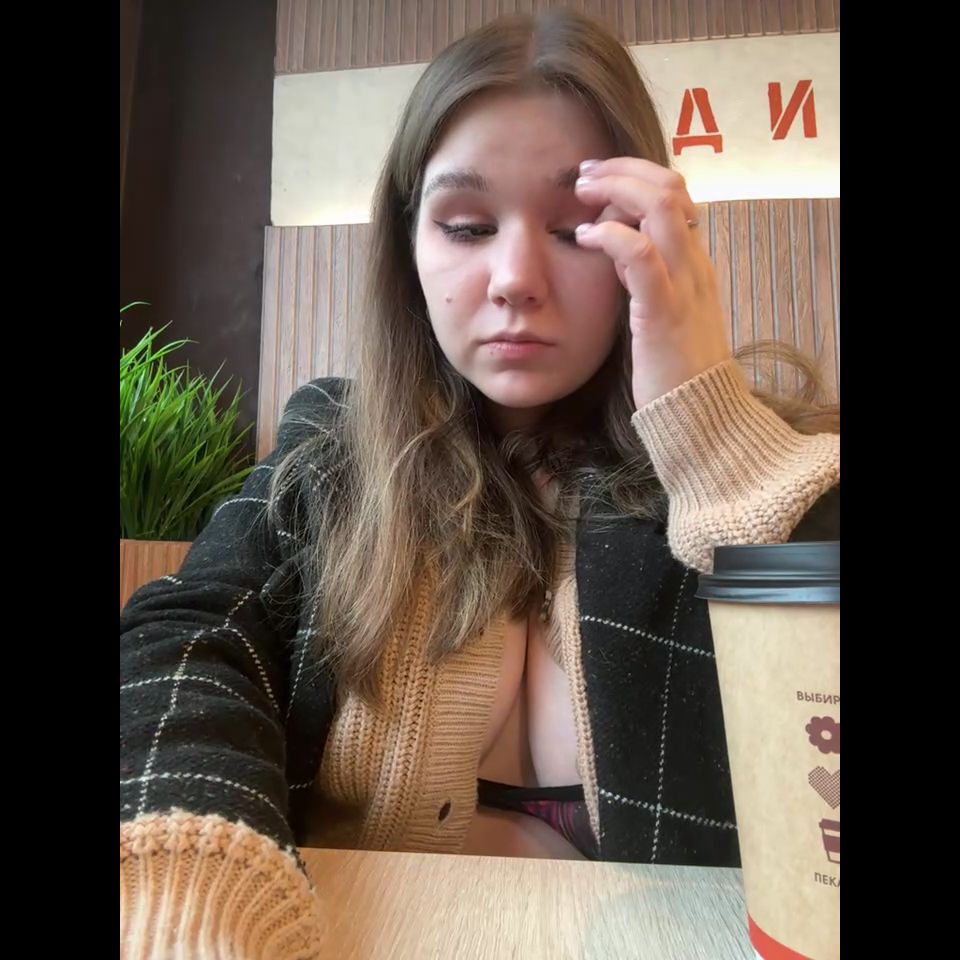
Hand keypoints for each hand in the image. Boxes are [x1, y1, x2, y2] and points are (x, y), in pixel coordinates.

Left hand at [573, 158, 730, 409]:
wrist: (701, 415)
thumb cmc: (674, 369)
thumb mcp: (662, 312)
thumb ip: (645, 280)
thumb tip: (618, 253)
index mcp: (694, 264)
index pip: (674, 194)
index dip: (635, 175)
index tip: (597, 177)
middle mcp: (694, 265)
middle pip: (668, 188)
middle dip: (622, 170)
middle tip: (584, 174)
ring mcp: (683, 285)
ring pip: (659, 208)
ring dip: (615, 189)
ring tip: (582, 193)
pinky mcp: (663, 311)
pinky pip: (640, 256)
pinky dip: (610, 236)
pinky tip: (585, 237)